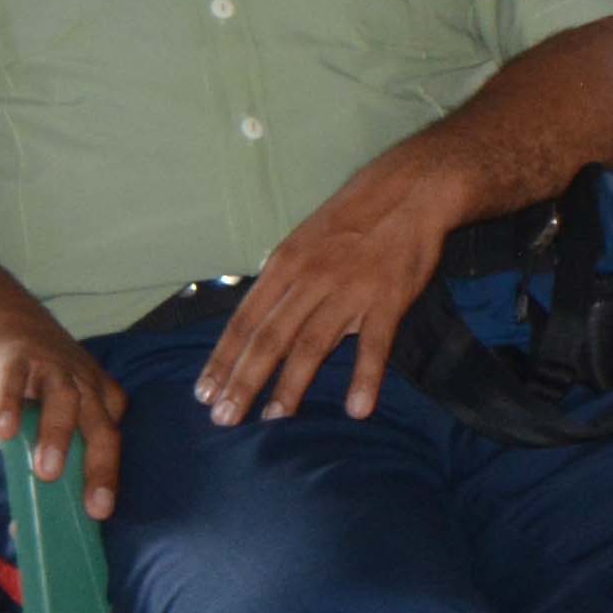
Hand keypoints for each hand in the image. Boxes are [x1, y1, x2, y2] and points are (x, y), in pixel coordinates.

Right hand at [0, 294, 128, 516]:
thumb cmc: (28, 374)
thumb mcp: (42, 409)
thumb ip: (33, 458)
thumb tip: (16, 527)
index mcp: (98, 398)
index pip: (111, 439)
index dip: (108, 476)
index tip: (100, 512)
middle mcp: (83, 383)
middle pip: (100, 426)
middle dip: (100, 467)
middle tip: (93, 504)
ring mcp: (51, 367)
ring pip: (64, 402)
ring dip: (58, 436)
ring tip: (46, 471)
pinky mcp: (16, 356)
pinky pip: (15, 382)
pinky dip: (11, 404)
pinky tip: (3, 430)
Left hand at [191, 164, 457, 427]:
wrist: (408, 193)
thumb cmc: (352, 220)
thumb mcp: (302, 240)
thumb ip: (281, 280)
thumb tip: (255, 316)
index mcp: (284, 266)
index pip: (244, 321)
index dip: (223, 359)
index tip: (204, 393)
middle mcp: (309, 281)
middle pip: (269, 338)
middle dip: (244, 380)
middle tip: (224, 418)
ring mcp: (349, 292)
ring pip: (311, 345)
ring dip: (290, 386)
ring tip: (272, 419)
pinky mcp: (388, 301)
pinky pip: (375, 346)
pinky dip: (365, 377)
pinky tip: (357, 409)